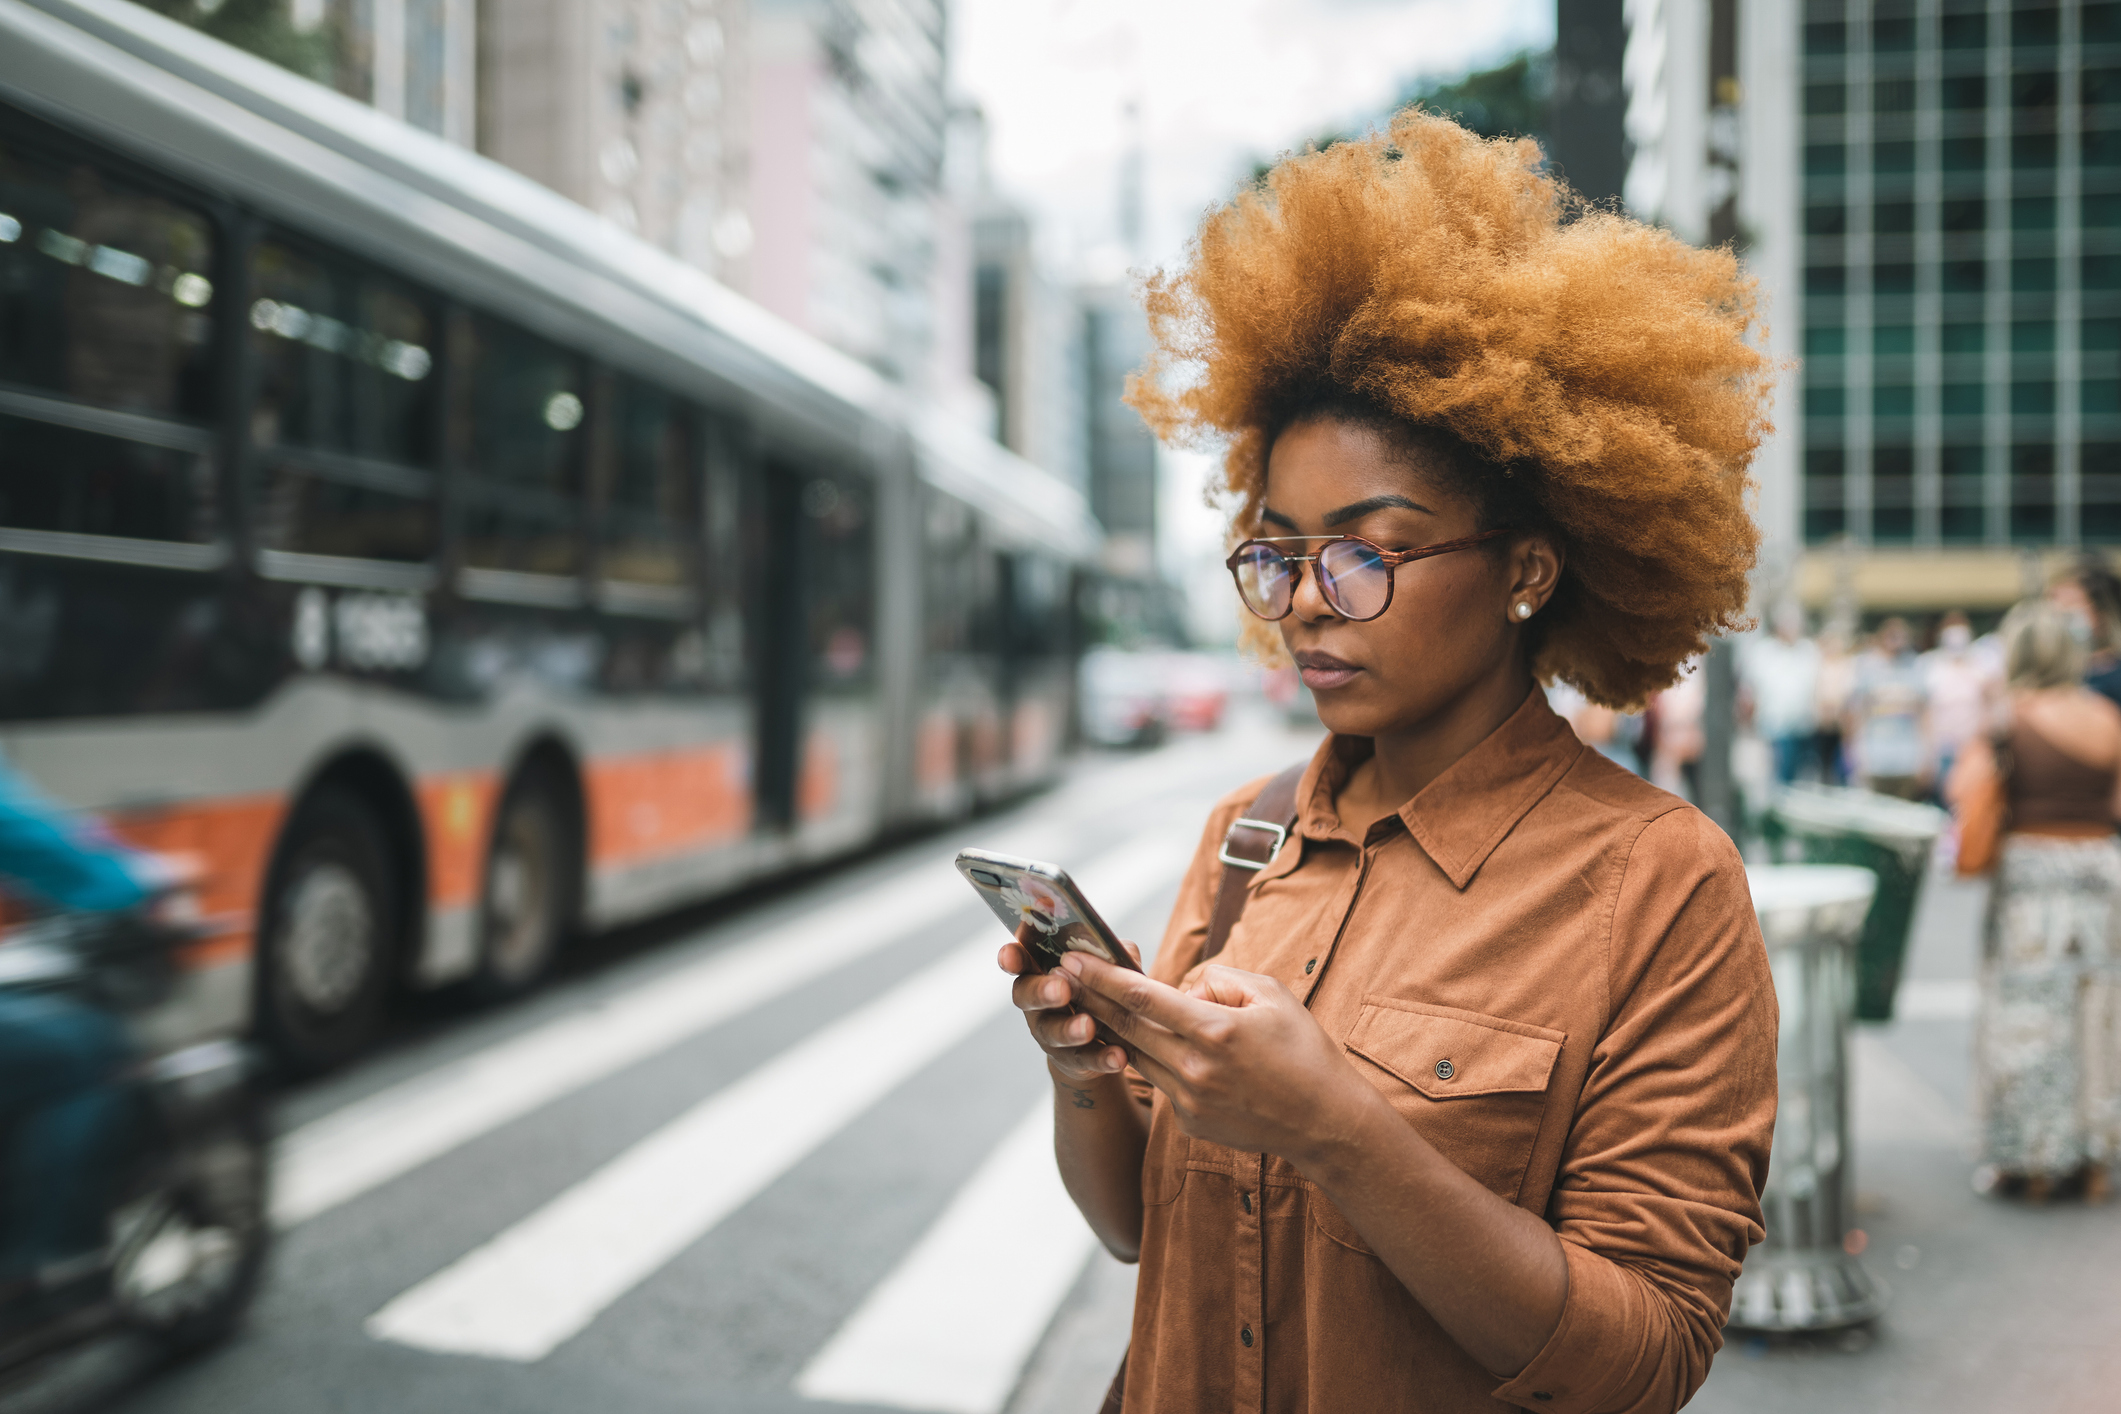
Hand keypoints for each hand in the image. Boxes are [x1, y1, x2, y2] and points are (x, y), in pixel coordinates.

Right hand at [1000, 926, 1137, 1084]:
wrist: (1103, 1034)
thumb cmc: (1098, 986)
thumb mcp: (1105, 966)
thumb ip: (1109, 954)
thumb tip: (1118, 949)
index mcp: (1041, 969)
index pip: (1019, 959)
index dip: (1010, 957)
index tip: (1009, 956)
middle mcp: (1036, 1001)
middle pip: (1026, 995)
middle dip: (1042, 992)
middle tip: (1061, 989)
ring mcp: (1049, 1032)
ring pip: (1052, 1032)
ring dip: (1069, 1029)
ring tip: (1088, 1027)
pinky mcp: (1070, 1059)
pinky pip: (1083, 1059)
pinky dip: (1101, 1058)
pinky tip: (1117, 1056)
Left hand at [1059, 952, 1380, 1165]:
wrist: (1325, 1121)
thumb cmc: (1304, 1050)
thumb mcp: (1271, 995)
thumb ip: (1220, 980)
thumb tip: (1182, 989)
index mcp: (1214, 1030)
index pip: (1143, 997)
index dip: (1103, 977)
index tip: (1072, 958)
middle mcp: (1194, 1068)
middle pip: (1126, 1027)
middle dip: (1090, 998)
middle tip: (1061, 974)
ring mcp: (1189, 1100)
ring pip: (1137, 1055)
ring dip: (1115, 1030)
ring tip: (1093, 1003)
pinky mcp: (1188, 1122)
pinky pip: (1161, 1081)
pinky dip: (1156, 1060)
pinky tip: (1159, 1047)